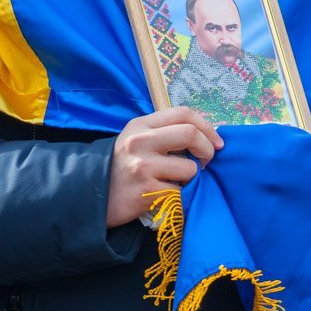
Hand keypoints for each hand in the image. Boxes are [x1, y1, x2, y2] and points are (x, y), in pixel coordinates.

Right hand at [106, 107, 222, 227]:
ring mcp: (142, 166)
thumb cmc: (122, 168)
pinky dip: (178, 195)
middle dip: (207, 149)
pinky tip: (164, 195)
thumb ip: (165, 133)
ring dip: (190, 178)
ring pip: (189, 168)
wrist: (93, 197)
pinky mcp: (146, 191)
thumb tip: (206, 135)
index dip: (207, 126)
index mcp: (141, 125)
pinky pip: (179, 191)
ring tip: (175, 181)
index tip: (217, 142)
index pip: (183, 113)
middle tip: (206, 162)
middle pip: (190, 133)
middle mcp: (140, 141)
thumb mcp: (137, 140)